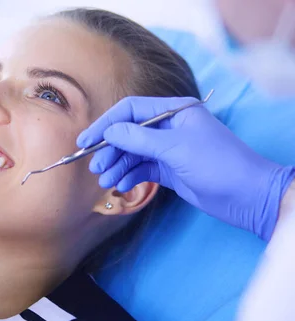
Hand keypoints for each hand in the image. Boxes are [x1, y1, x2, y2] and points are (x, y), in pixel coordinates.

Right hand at [77, 96, 294, 240]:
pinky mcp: (170, 169)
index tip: (86, 141)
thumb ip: (138, 139)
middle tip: (96, 167)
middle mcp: (169, 127)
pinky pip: (142, 169)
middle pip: (128, 133)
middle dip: (110, 149)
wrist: (247, 196)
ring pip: (133, 153)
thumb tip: (109, 132)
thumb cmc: (217, 164)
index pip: (130, 110)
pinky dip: (130, 176)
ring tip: (105, 181)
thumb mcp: (174, 148)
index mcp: (174, 111)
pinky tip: (121, 185)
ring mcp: (169, 149)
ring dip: (117, 165)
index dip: (106, 124)